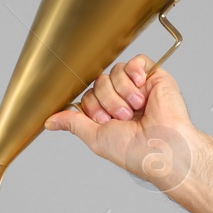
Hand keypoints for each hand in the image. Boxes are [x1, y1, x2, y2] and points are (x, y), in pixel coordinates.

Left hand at [43, 54, 212, 192]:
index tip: (105, 121)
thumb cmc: (134, 150)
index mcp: (108, 114)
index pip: (87, 96)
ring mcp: (138, 87)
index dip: (92, 106)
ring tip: (136, 109)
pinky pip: (135, 62)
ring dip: (121, 93)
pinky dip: (135, 75)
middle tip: (123, 117)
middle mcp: (122, 99)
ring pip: (115, 72)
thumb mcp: (95, 138)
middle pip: (99, 82)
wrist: (163, 147)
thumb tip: (49, 122)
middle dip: (107, 101)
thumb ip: (73, 123)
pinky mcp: (154, 77)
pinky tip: (141, 91)